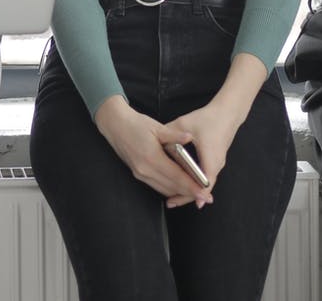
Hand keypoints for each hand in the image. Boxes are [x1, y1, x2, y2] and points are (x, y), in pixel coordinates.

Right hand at [92, 97, 208, 204]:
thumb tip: (189, 137)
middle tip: (206, 197)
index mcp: (152, 158)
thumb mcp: (157, 127)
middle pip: (172, 187)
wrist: (115, 126)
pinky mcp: (138, 174)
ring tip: (196, 193)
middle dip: (190, 194)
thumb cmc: (135, 124)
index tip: (205, 192)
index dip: (192, 186)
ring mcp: (140, 174)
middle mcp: (145, 170)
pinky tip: (179, 187)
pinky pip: (157, 186)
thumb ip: (174, 135)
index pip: (177, 177)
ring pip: (164, 190)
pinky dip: (170, 189)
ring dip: (180, 193)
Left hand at [164, 99, 248, 208]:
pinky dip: (194, 182)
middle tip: (170, 203)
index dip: (190, 193)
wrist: (228, 113)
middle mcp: (216, 165)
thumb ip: (170, 136)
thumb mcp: (185, 124)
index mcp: (211, 157)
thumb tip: (157, 146)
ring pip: (204, 184)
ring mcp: (218, 164)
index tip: (178, 200)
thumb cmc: (208, 118)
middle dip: (186, 195)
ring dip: (190, 190)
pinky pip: (205, 177)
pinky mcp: (216, 161)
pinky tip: (183, 183)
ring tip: (174, 197)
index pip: (202, 183)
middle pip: (202, 188)